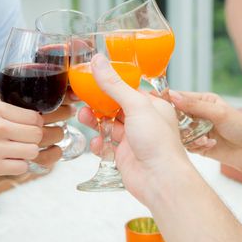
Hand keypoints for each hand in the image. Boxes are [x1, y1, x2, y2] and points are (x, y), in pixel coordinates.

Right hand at [0, 100, 44, 181]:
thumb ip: (10, 110)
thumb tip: (39, 115)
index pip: (35, 117)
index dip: (35, 125)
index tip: (28, 129)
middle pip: (37, 134)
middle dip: (34, 140)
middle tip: (23, 142)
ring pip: (33, 151)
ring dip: (27, 154)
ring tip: (15, 153)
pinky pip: (22, 167)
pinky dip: (18, 166)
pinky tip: (7, 162)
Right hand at [77, 54, 189, 203]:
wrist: (160, 180)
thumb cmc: (158, 142)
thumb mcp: (136, 106)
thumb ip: (114, 84)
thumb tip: (99, 61)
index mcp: (153, 106)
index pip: (128, 89)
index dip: (110, 84)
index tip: (91, 77)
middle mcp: (143, 121)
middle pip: (115, 106)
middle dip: (97, 103)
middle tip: (82, 98)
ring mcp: (133, 139)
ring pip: (108, 125)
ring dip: (94, 121)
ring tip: (83, 116)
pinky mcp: (124, 155)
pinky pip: (106, 145)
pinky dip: (98, 143)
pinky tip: (97, 143)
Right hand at [169, 91, 241, 172]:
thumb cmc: (241, 128)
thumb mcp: (219, 113)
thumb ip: (195, 105)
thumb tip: (173, 95)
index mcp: (203, 101)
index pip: (180, 97)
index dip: (168, 98)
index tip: (156, 100)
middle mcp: (198, 114)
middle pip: (176, 115)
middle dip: (179, 122)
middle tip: (185, 126)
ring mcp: (197, 130)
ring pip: (180, 132)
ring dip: (190, 136)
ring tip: (204, 139)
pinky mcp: (197, 144)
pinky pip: (187, 145)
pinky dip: (196, 145)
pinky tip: (209, 145)